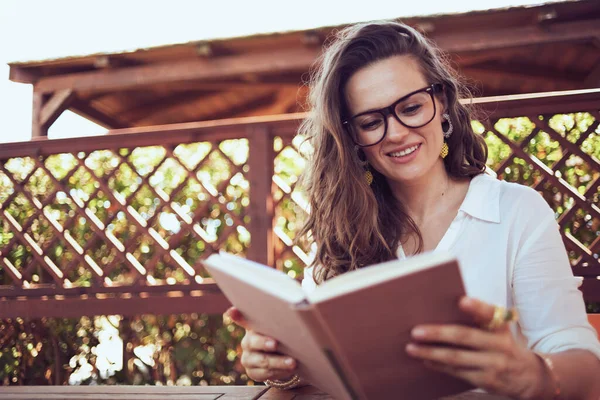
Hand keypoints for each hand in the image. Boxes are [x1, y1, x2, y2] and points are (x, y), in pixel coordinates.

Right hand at [224, 307, 297, 381]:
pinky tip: (289, 370)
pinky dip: (279, 372)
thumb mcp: (278, 329)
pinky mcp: (252, 372)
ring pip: (262, 361)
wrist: (278, 357)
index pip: (242, 318)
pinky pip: (265, 374)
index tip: (232, 311)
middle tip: (275, 344)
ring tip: (292, 362)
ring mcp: (248, 358)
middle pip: (253, 342)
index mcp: (252, 327)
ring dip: (279, 362)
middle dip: (264, 343)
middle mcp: (247, 342)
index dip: (236, 315)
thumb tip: (293, 314)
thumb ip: (278, 322)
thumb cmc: (279, 337)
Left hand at [405, 297, 547, 398]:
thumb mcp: (500, 328)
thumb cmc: (504, 345)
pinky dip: (439, 366)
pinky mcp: (487, 380)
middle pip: (464, 336)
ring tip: (412, 348)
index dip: (476, 307)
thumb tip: (448, 307)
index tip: (461, 301)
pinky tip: (426, 360)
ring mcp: (493, 364)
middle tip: (415, 332)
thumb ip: (480, 317)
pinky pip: (458, 372)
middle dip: (437, 334)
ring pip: (456, 358)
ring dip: (431, 353)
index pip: (490, 313)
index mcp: (500, 325)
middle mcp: (499, 344)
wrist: (531, 376)